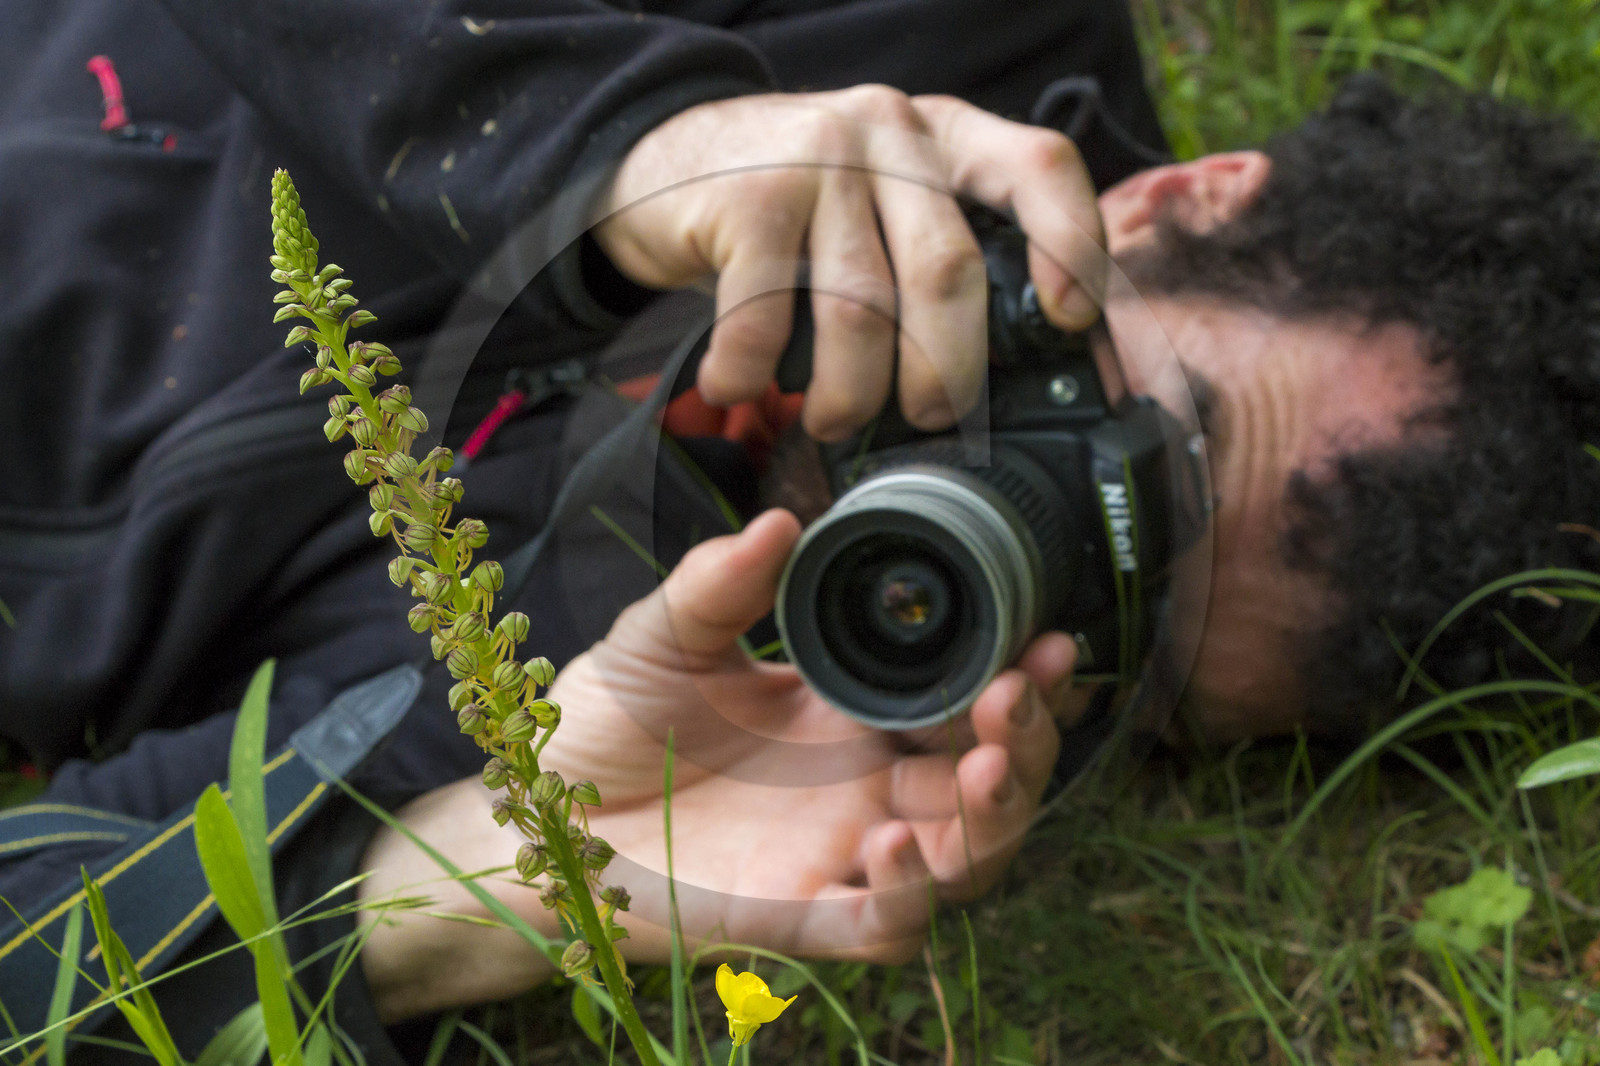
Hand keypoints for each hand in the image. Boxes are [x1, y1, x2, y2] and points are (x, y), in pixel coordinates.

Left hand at [358, 511, 1073, 1019]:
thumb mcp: (664, 638)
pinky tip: (893, 846)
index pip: (961, 701)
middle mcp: (862, 786)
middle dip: (1027, 742)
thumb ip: (719, 585)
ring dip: (994, 820)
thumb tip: (781, 519)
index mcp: (849, 714)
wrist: (538, 811)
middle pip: (988, 782)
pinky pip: (882, 930)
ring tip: (984, 771)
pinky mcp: (796, 918)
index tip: (1041, 637)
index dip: (1013, 676)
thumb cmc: (607, 721)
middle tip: (1020, 697)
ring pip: (964, 858)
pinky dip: (909, 898)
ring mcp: (837, 856)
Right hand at [593, 88, 1105, 441]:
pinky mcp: (747, 197)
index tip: (1070, 320)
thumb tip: (1003, 374)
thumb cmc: (796, 204)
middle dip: (944, 371)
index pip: (1039, 167)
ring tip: (830, 418)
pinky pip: (763, 317)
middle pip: (947, 272)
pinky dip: (751, 374)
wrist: (667, 156)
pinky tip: (736, 386)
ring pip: (860, 310)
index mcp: (945, 136)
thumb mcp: (885, 198)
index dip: (1070, 245)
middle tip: (928, 416)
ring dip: (848, 392)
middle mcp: (889, 132)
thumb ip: (940, 247)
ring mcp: (817, 160)